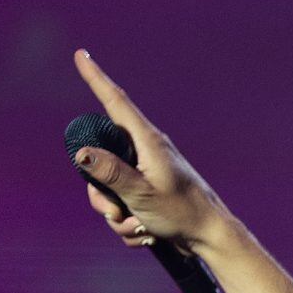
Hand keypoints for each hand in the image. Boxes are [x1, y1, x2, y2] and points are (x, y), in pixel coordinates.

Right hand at [68, 50, 229, 250]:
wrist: (211, 237)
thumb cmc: (183, 213)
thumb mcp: (141, 195)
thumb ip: (110, 173)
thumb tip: (82, 152)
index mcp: (148, 142)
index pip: (115, 102)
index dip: (96, 78)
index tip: (81, 55)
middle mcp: (145, 152)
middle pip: (100, 161)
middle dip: (101, 195)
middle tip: (118, 213)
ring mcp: (146, 172)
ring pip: (108, 190)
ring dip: (117, 215)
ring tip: (140, 227)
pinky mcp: (147, 191)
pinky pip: (122, 206)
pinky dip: (129, 224)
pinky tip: (148, 233)